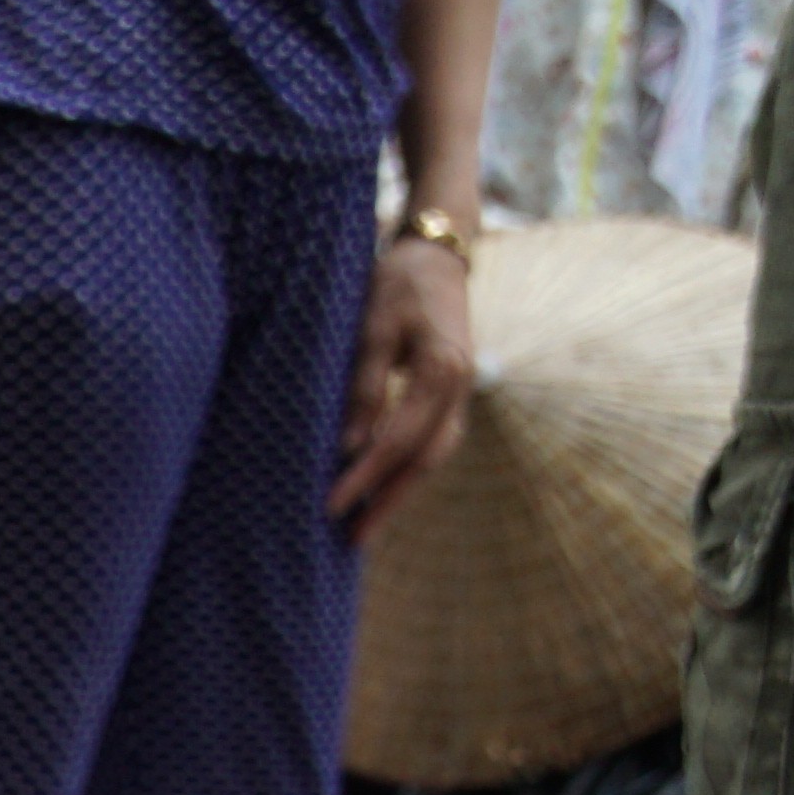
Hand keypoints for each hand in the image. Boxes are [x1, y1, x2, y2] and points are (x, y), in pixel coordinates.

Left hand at [327, 237, 474, 527]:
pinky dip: (408, 468)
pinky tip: (382, 488)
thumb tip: (351, 448)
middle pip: (425, 458)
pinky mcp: (451, 391)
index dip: (366, 478)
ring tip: (366, 524)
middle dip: (389, 501)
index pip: (399, 440)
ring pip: (433, 454)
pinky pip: (432, 439)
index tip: (332, 507)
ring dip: (401, 491)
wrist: (436, 254)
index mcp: (443, 371)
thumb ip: (366, 387)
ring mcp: (461, 390)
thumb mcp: (372, 329)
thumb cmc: (398, 284)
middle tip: (354, 539)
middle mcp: (460, 386)